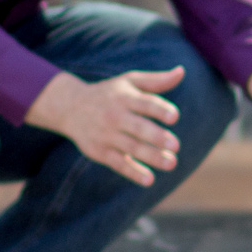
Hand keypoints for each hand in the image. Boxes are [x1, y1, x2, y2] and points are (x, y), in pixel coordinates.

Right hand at [27, 67, 185, 187]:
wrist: (69, 107)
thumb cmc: (109, 93)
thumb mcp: (129, 82)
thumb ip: (157, 81)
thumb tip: (182, 71)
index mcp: (125, 97)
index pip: (145, 103)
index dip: (160, 109)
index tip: (174, 117)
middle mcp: (115, 116)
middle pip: (138, 128)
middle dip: (156, 137)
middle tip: (176, 146)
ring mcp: (106, 135)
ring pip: (131, 148)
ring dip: (151, 157)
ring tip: (171, 163)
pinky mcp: (99, 151)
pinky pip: (118, 163)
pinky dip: (133, 172)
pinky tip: (149, 179)